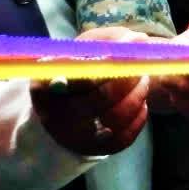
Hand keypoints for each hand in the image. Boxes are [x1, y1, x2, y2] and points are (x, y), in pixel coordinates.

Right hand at [30, 27, 151, 155]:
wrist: (61, 113)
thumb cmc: (75, 74)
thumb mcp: (79, 52)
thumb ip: (105, 42)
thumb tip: (135, 40)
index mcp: (45, 87)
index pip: (82, 75)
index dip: (112, 60)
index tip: (134, 42)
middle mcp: (55, 116)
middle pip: (103, 96)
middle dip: (129, 77)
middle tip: (142, 64)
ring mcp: (75, 137)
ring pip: (117, 115)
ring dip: (138, 94)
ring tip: (143, 80)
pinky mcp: (95, 149)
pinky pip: (126, 135)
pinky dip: (139, 115)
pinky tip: (140, 102)